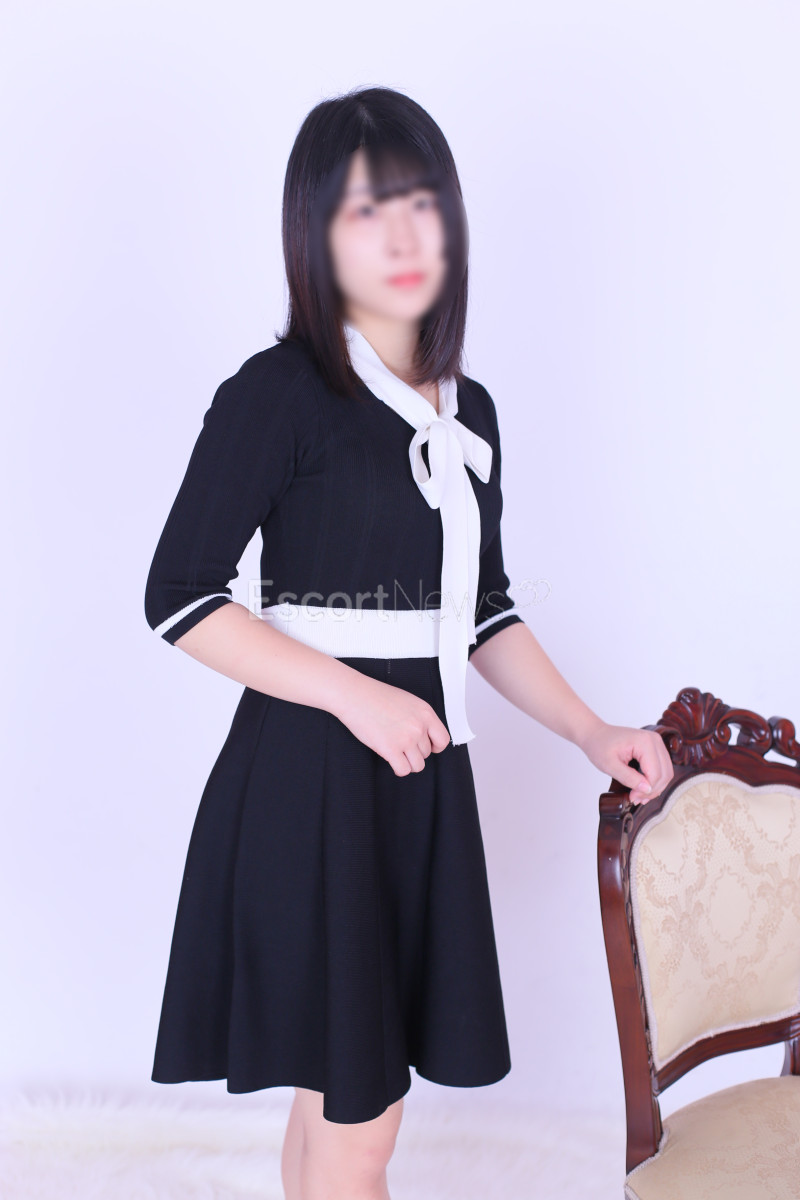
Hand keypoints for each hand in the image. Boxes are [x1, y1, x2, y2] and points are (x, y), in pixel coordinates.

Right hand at [333, 675, 451, 776]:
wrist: (355, 695)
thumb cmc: (376, 696)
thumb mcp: (408, 702)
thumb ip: (420, 718)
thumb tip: (425, 738)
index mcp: (426, 713)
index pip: (443, 740)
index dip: (434, 747)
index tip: (424, 746)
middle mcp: (419, 726)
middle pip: (426, 754)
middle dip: (414, 752)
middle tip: (398, 742)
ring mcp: (406, 739)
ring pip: (417, 765)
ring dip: (407, 762)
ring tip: (395, 752)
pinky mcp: (390, 749)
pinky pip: (403, 770)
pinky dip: (398, 768)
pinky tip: (390, 759)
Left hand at [578, 718, 673, 804]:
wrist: (596, 734)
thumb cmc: (600, 746)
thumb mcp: (610, 765)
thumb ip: (629, 778)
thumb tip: (646, 789)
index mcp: (645, 742)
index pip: (655, 773)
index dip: (646, 790)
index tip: (632, 798)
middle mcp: (655, 740)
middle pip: (665, 774)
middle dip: (652, 790)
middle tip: (636, 799)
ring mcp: (657, 743)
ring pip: (666, 773)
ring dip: (655, 787)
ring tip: (639, 796)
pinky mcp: (655, 748)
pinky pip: (662, 768)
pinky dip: (655, 780)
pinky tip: (642, 788)